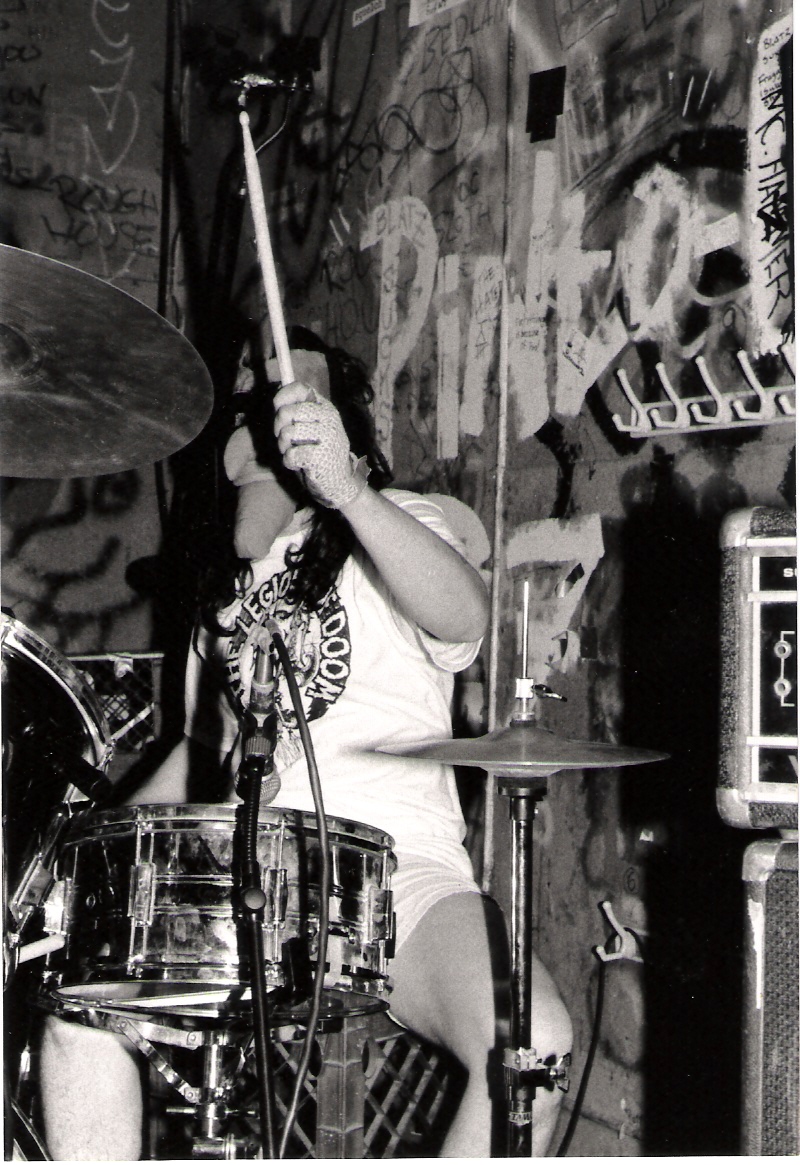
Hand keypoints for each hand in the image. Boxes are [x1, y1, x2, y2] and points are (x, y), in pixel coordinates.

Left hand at [273, 381, 367, 509]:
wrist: (339, 481)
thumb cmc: (319, 451)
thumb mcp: (311, 426)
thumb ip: (297, 410)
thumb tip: (278, 392)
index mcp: (325, 407)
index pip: (300, 388)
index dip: (282, 396)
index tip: (277, 408)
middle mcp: (329, 418)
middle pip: (287, 412)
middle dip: (278, 428)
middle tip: (286, 439)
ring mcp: (328, 436)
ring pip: (287, 433)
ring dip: (284, 447)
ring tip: (294, 452)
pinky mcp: (322, 456)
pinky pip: (291, 454)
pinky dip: (290, 462)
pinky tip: (300, 464)